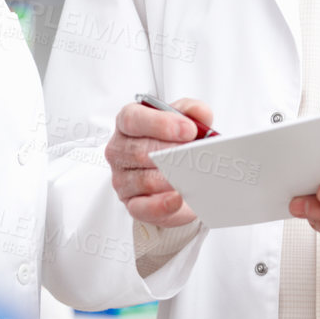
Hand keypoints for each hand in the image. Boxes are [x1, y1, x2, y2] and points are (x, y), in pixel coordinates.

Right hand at [105, 98, 214, 227]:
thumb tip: (199, 113)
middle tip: (195, 154)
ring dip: (171, 178)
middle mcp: (120, 150)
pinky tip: (179, 197)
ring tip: (193, 175)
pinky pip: (143, 208)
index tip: (188, 129)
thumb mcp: (185, 120)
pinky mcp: (132, 204)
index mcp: (128, 123)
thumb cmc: (174, 143)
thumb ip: (192, 110)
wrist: (178, 175)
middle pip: (139, 151)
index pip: (132, 119)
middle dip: (171, 153)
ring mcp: (122, 179)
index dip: (160, 123)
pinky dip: (162, 205)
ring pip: (144, 180)